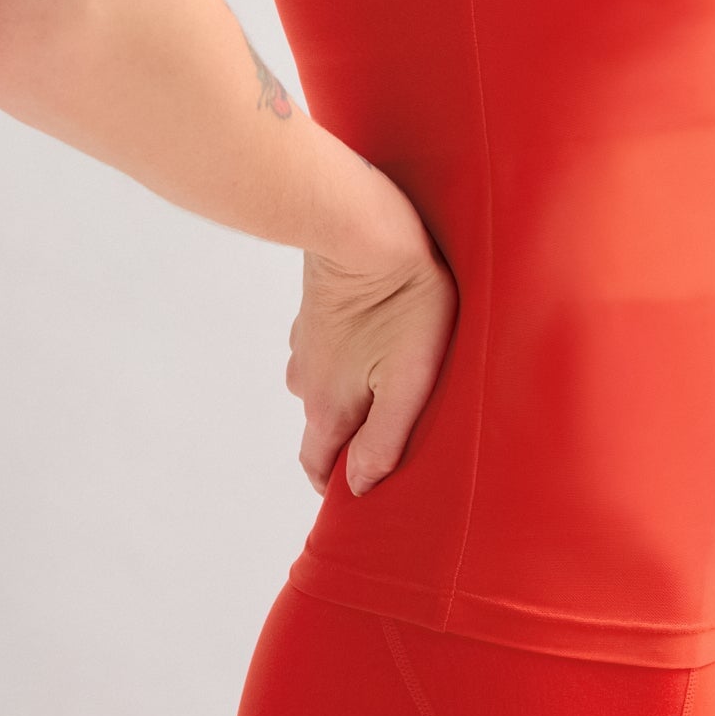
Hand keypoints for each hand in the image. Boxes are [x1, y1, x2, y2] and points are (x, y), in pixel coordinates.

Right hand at [286, 213, 458, 497]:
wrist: (362, 224)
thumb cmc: (400, 300)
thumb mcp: (409, 380)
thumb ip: (385, 439)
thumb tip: (361, 486)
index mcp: (326, 407)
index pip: (319, 469)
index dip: (341, 486)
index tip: (371, 490)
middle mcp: (305, 380)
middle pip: (325, 428)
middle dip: (354, 439)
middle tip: (400, 430)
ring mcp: (306, 343)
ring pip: (328, 386)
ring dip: (355, 391)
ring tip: (399, 377)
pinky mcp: (316, 311)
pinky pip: (332, 348)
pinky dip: (352, 354)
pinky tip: (382, 337)